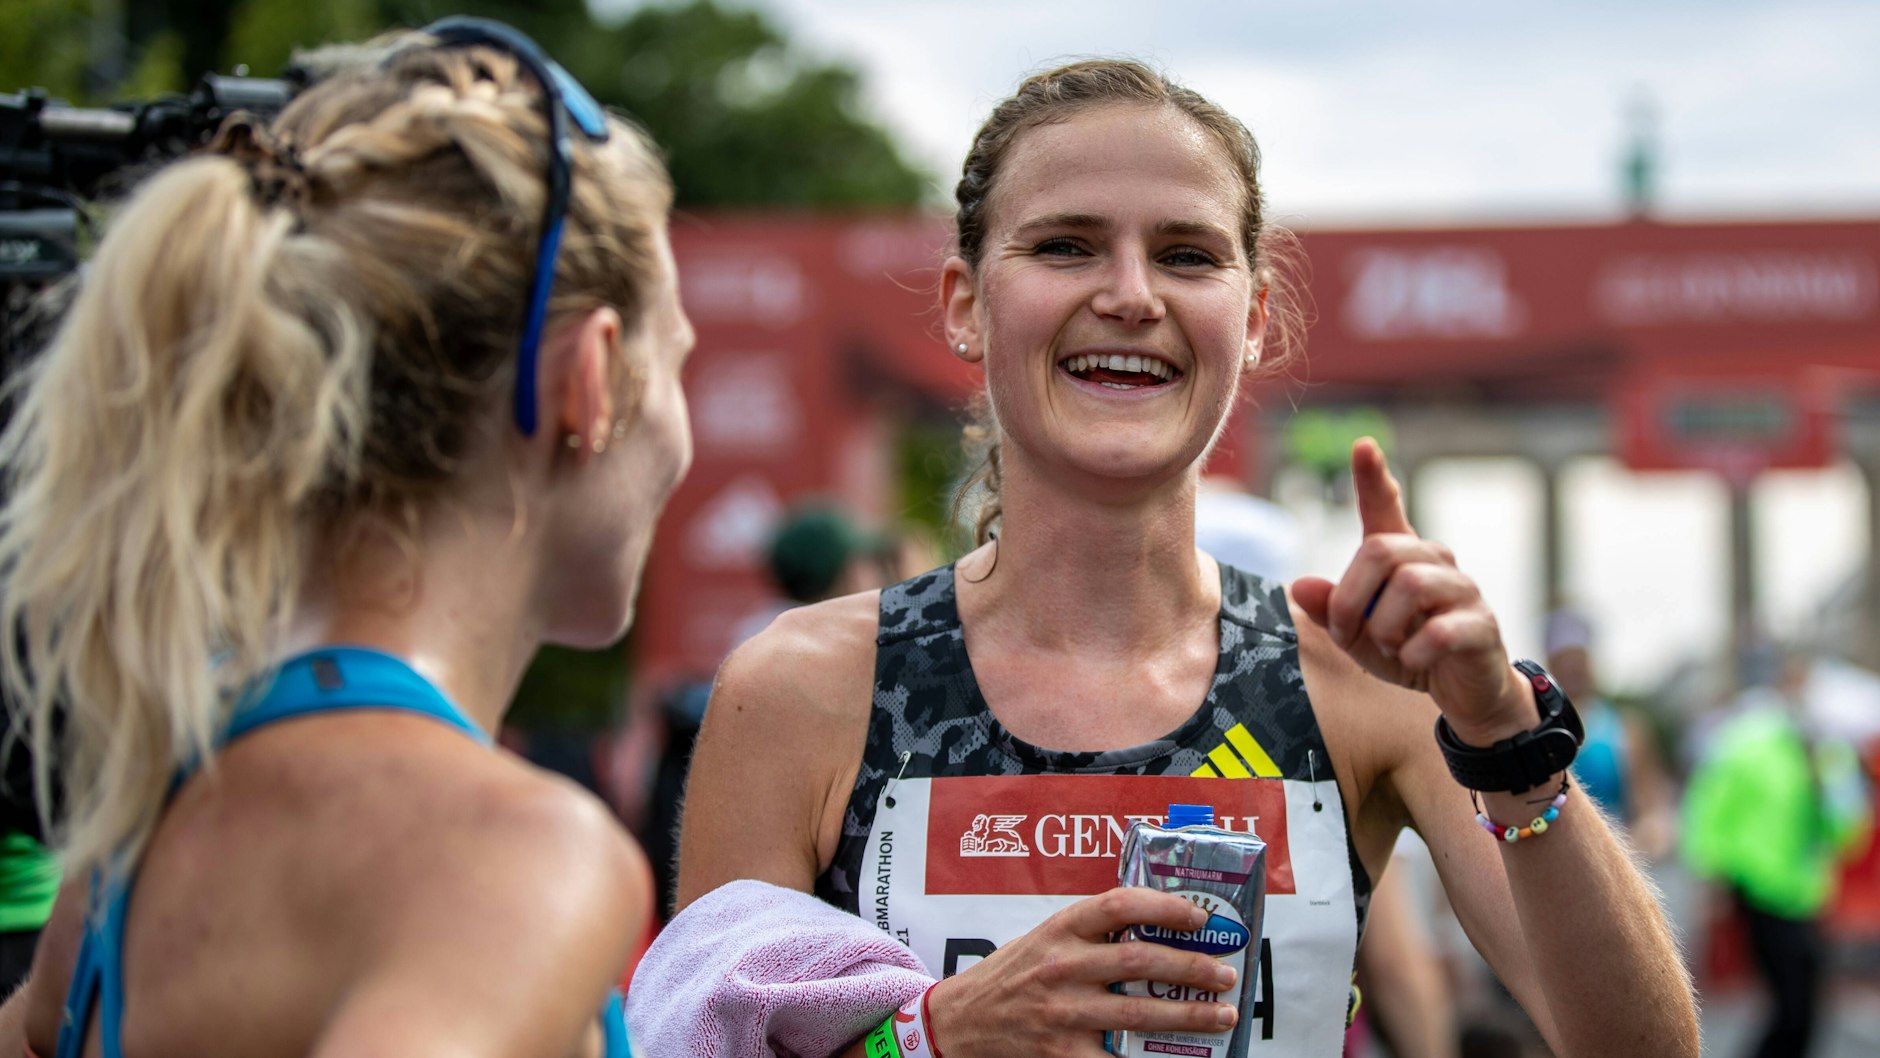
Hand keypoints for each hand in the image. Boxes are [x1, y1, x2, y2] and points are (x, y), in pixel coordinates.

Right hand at [926, 887, 1239, 1056]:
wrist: (960, 1023)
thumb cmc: (1010, 977)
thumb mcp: (1043, 938)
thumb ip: (1089, 933)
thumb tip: (1156, 928)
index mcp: (1060, 929)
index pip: (1119, 905)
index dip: (1165, 907)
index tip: (1199, 918)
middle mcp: (1062, 967)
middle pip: (1141, 961)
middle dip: (1193, 969)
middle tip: (1225, 974)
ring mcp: (1063, 1013)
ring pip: (1140, 1014)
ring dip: (1190, 1015)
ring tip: (1222, 1014)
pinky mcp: (1063, 1053)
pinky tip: (1180, 1056)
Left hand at [1290, 438, 1535, 744]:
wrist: (1468, 693)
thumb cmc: (1410, 653)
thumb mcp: (1360, 637)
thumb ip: (1331, 612)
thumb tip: (1300, 585)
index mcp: (1403, 557)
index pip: (1386, 508)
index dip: (1373, 478)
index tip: (1363, 445)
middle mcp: (1436, 561)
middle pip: (1379, 550)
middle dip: (1350, 598)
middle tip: (1347, 634)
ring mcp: (1463, 590)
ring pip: (1410, 585)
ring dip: (1382, 627)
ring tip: (1389, 649)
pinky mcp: (1483, 625)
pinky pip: (1439, 630)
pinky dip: (1414, 652)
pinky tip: (1414, 662)